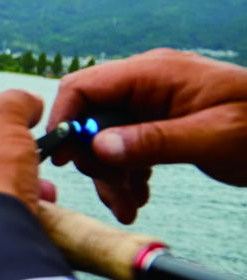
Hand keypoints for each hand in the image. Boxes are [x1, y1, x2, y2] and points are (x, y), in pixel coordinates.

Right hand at [47, 49, 246, 223]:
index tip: (64, 160)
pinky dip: (124, 174)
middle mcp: (146, 83)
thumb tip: (97, 146)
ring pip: (103, 137)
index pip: (84, 85)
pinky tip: (136, 197)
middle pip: (89, 117)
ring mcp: (151, 103)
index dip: (65, 119)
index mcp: (155, 72)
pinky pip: (124, 147)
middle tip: (113, 196)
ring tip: (127, 207)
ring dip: (109, 175)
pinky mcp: (157, 124)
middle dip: (93, 159)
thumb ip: (154, 141)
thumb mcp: (213, 138)